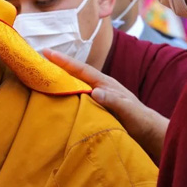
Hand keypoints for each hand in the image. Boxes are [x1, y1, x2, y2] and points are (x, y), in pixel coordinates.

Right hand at [43, 49, 167, 161]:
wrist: (150, 134)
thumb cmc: (141, 122)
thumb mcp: (129, 111)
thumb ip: (114, 101)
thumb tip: (95, 91)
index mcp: (105, 83)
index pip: (81, 69)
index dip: (64, 61)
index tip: (46, 52)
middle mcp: (98, 87)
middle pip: (74, 73)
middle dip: (56, 65)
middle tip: (36, 59)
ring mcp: (96, 97)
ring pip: (73, 85)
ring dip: (58, 79)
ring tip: (39, 76)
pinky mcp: (95, 108)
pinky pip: (75, 98)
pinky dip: (63, 94)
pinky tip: (53, 97)